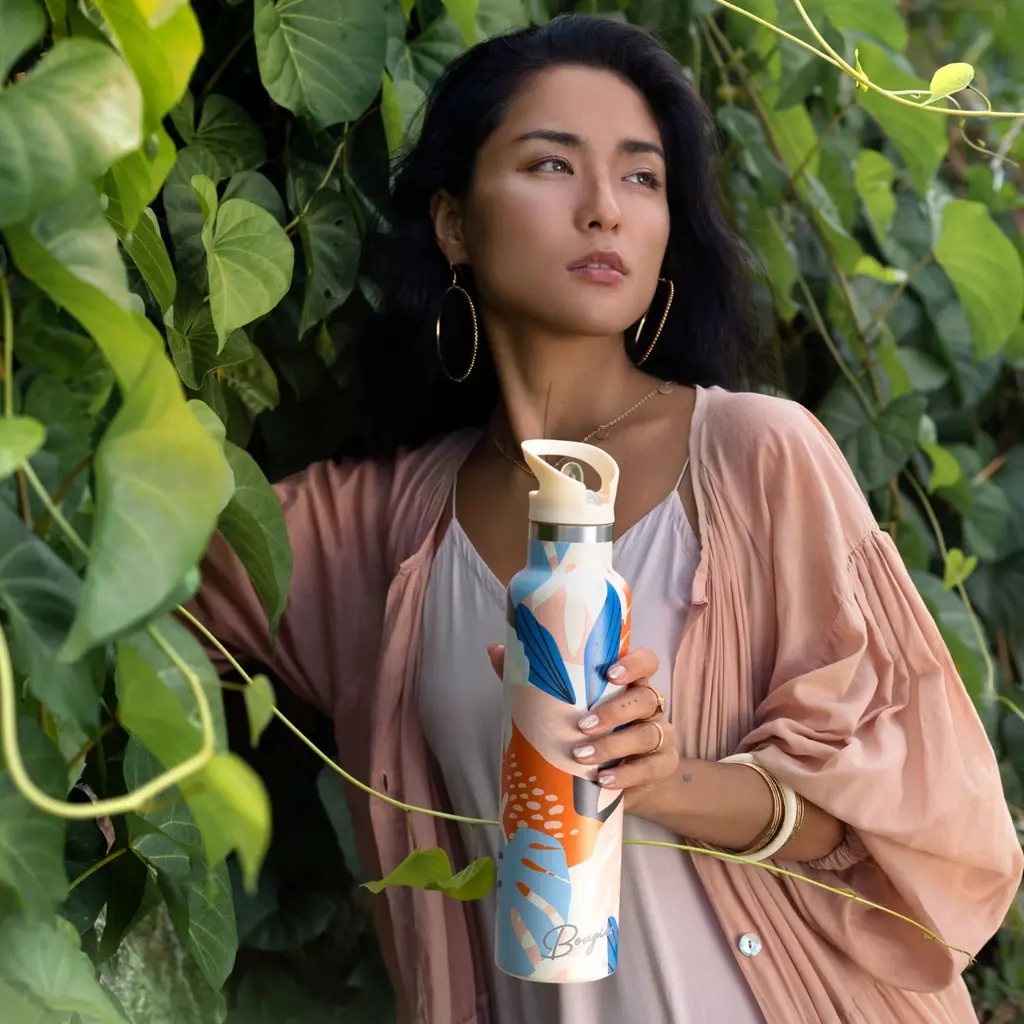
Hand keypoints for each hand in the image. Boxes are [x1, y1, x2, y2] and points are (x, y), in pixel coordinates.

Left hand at [487, 645, 678, 812]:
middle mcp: (650, 706)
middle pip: (646, 698)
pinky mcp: (662, 766)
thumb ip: (535, 679)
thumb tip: (494, 649)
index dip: (634, 664)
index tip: (609, 673)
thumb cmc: (588, 731)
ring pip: (648, 734)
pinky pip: (650, 768)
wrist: (620, 779)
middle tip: (582, 726)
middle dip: (615, 712)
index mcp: (630, 684)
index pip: (647, 662)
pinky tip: (603, 781)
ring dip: (614, 745)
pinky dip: (626, 775)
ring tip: (582, 756)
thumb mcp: (565, 706)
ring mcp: (661, 736)